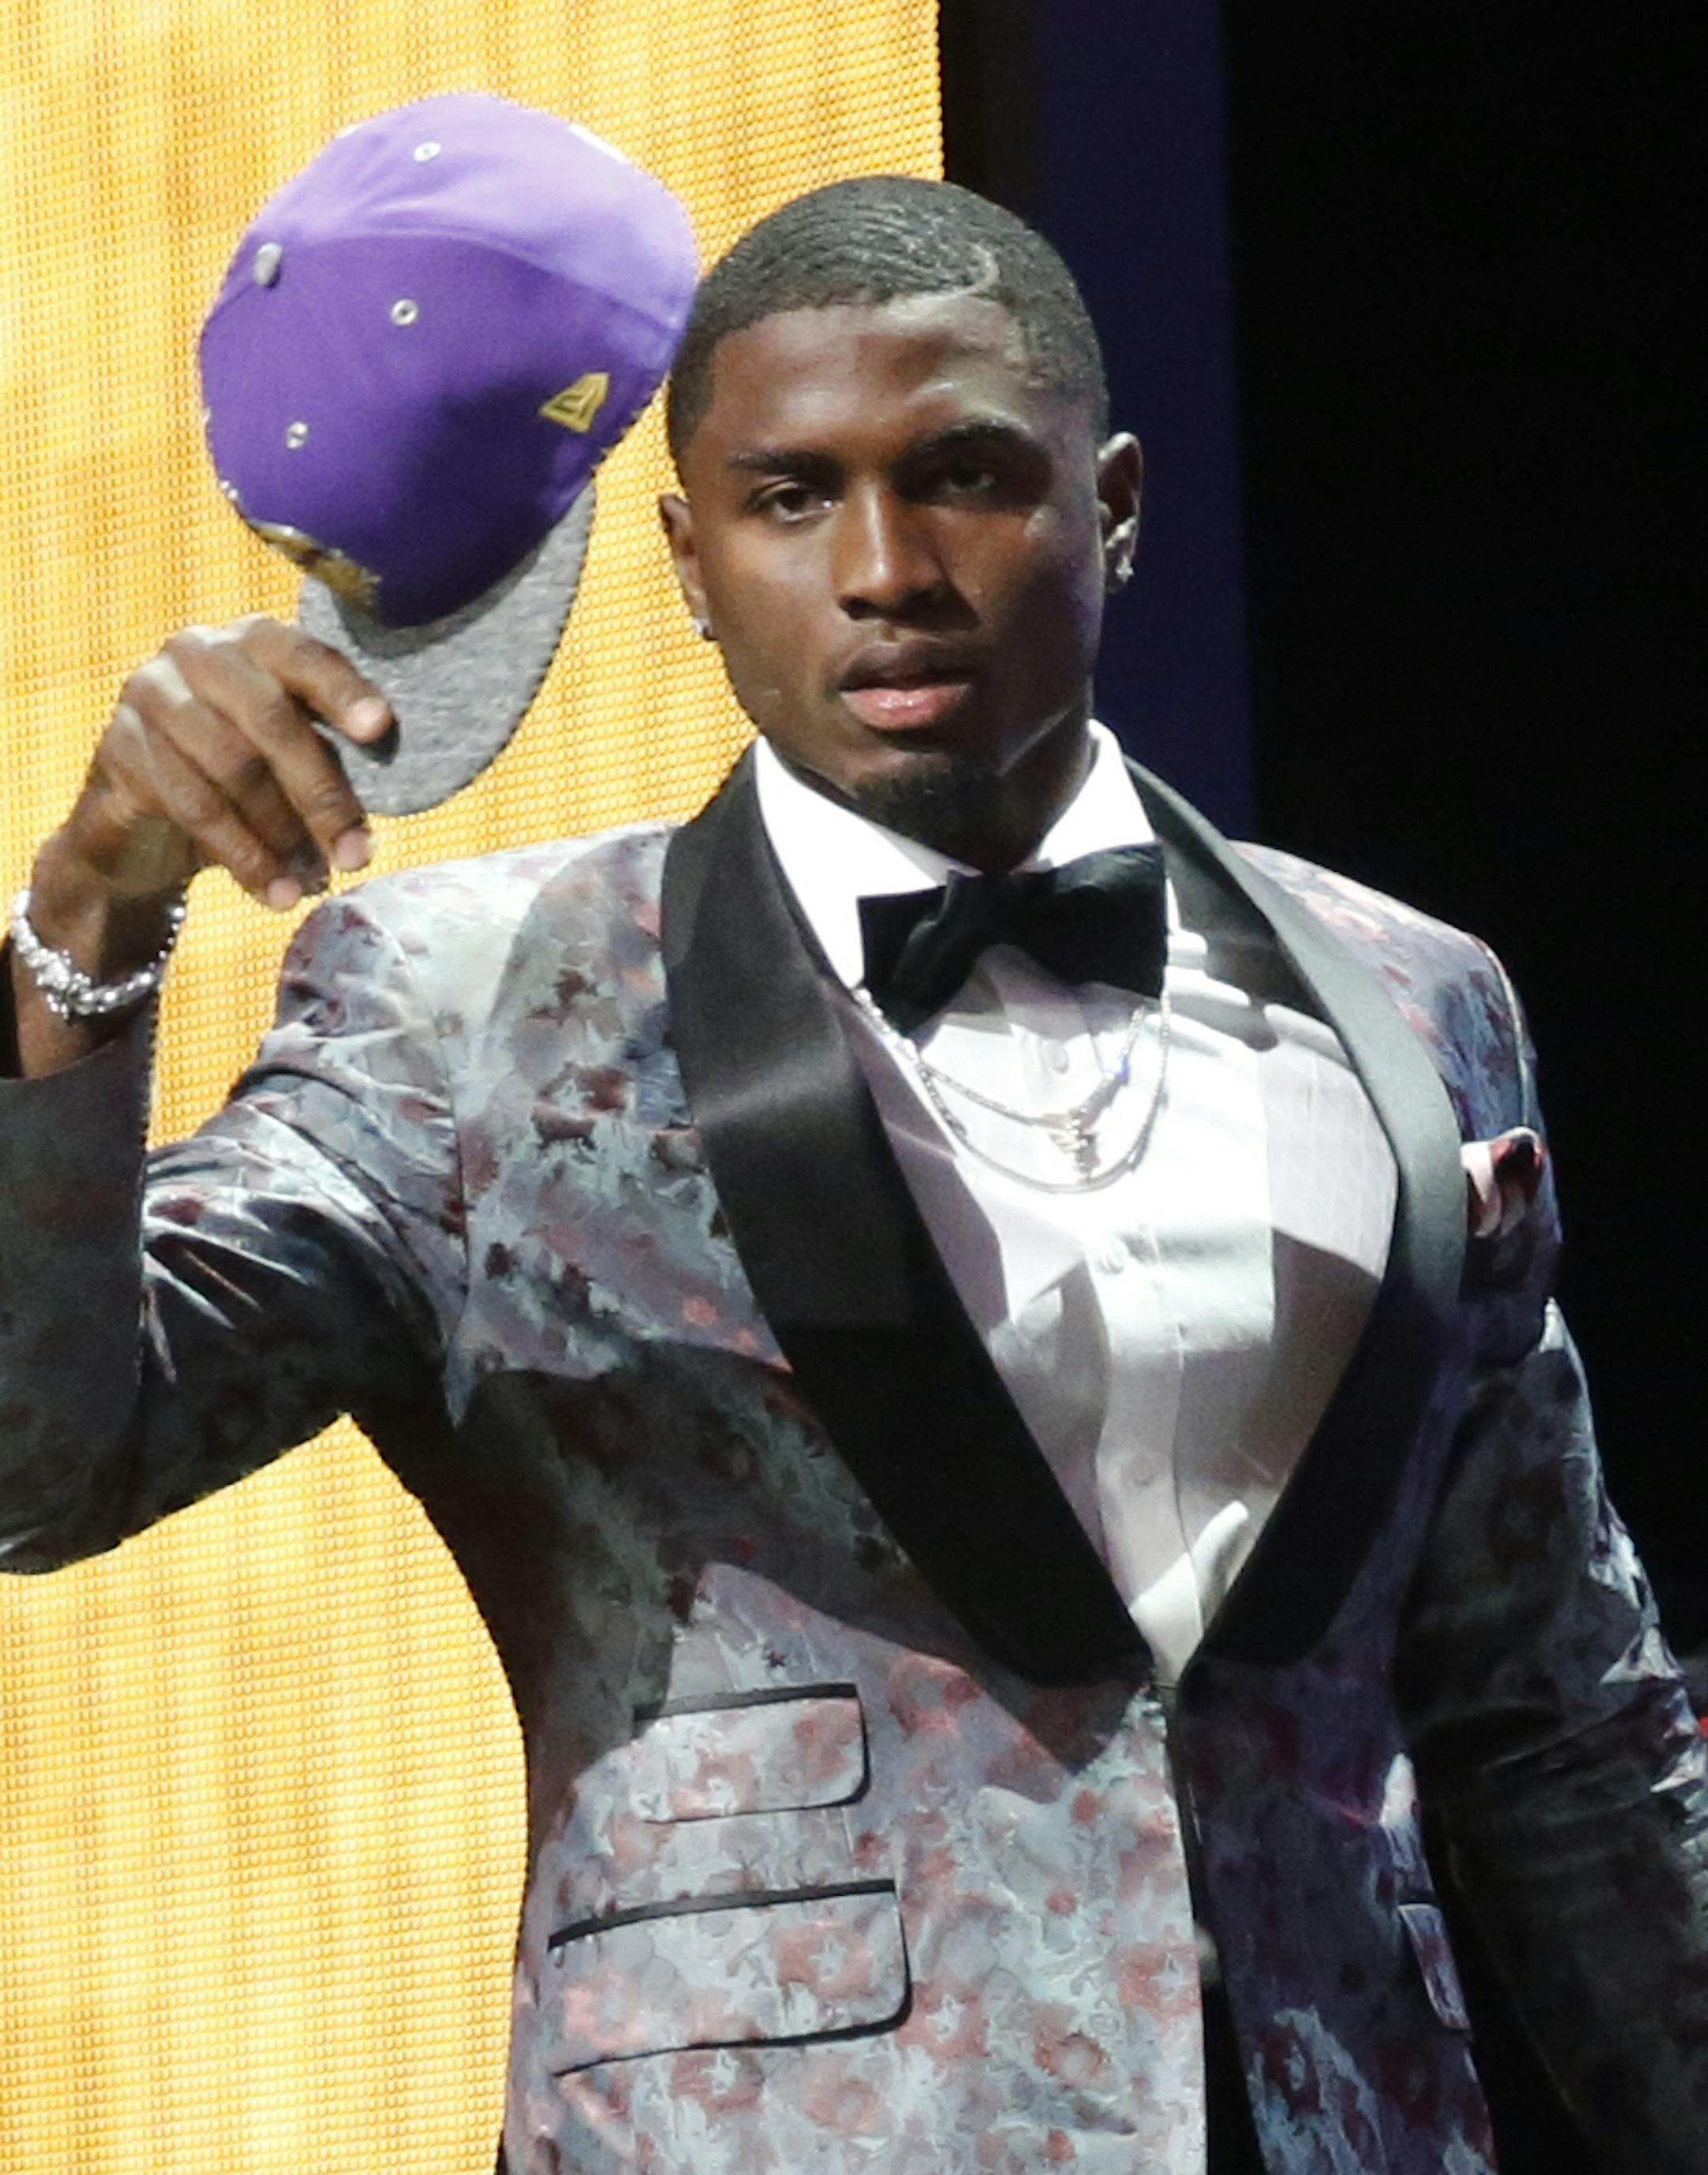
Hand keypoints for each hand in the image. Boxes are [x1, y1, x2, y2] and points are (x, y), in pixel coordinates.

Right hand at [50, 615, 391, 915]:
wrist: (142, 819)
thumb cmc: (239, 776)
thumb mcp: (288, 759)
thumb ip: (329, 760)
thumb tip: (381, 810)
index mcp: (254, 641)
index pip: (303, 655)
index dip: (343, 691)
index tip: (379, 729)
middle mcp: (199, 653)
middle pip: (272, 720)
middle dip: (322, 795)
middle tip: (357, 854)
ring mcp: (152, 695)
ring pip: (234, 768)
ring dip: (283, 835)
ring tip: (316, 882)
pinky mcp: (119, 746)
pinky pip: (194, 806)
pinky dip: (244, 856)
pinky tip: (275, 892)